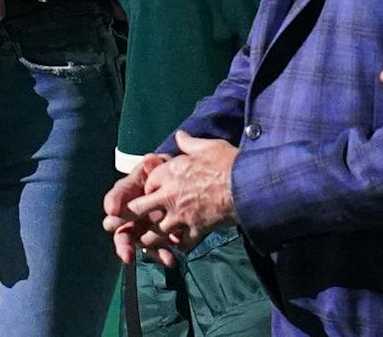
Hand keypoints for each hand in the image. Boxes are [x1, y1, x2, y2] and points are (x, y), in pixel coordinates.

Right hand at [102, 154, 178, 265]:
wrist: (177, 181)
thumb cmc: (161, 170)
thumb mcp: (157, 165)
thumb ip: (153, 165)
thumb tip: (150, 160)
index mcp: (128, 192)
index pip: (117, 196)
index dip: (114, 201)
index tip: (112, 209)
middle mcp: (130, 213)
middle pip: (121, 229)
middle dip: (123, 243)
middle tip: (126, 253)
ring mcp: (141, 226)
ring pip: (138, 243)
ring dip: (148, 254)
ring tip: (159, 260)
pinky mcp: (156, 236)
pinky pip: (156, 249)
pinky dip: (163, 255)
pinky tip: (171, 260)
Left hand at [123, 131, 237, 258]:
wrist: (247, 186)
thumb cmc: (227, 163)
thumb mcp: (207, 146)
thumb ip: (189, 143)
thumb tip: (180, 135)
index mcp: (169, 173)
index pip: (146, 183)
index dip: (148, 188)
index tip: (151, 192)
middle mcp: (169, 196)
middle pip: (139, 210)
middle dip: (135, 215)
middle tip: (136, 220)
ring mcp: (181, 216)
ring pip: (156, 233)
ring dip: (152, 237)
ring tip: (149, 241)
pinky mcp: (196, 231)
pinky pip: (182, 244)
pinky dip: (179, 246)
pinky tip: (179, 246)